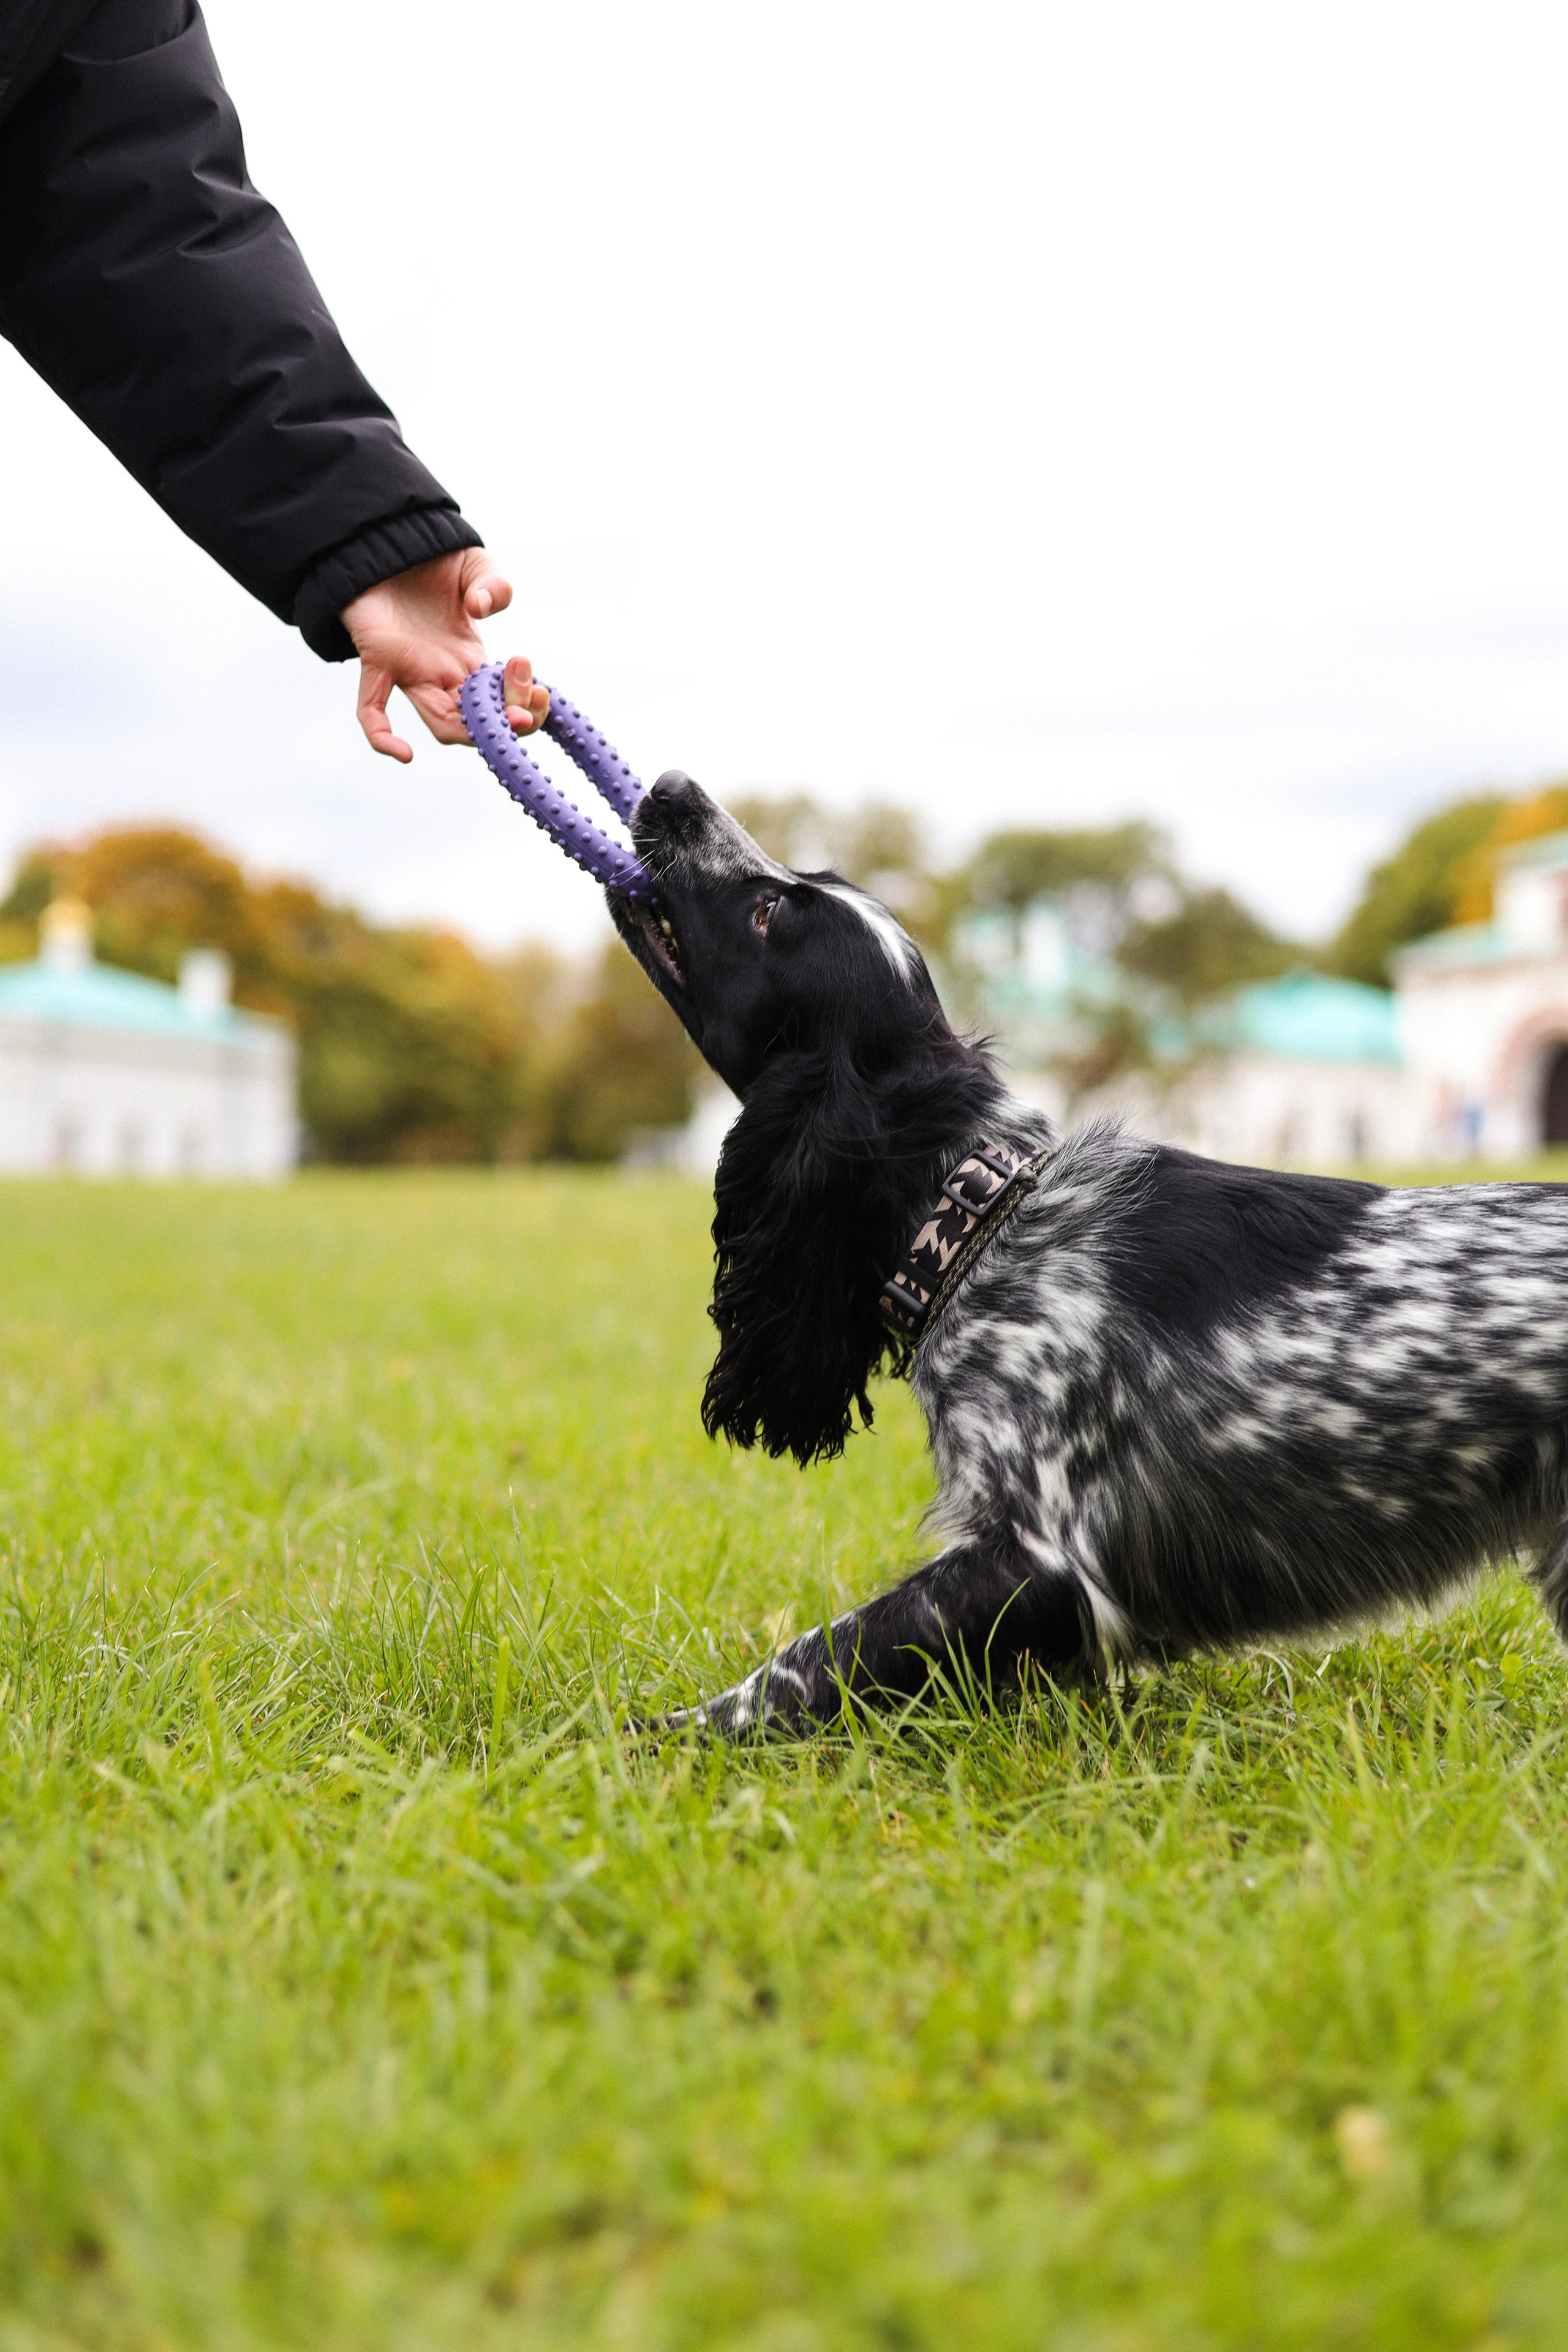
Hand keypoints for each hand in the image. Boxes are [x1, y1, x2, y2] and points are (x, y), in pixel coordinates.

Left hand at [341, 546, 548, 761]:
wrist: (383, 542)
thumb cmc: (430, 561)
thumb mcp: (476, 567)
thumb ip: (493, 584)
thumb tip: (480, 607)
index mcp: (470, 660)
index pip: (502, 702)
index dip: (524, 705)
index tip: (539, 687)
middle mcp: (443, 674)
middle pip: (477, 723)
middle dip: (508, 721)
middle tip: (529, 698)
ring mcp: (411, 670)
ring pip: (442, 723)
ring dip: (472, 730)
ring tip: (504, 717)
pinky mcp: (377, 658)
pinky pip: (372, 707)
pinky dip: (383, 736)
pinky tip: (404, 755)